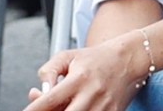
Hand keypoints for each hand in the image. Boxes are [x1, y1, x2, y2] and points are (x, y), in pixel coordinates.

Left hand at [23, 44, 142, 110]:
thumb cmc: (94, 58)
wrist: (128, 58)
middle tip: (46, 109)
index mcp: (79, 78)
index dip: (35, 108)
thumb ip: (48, 71)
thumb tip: (37, 94)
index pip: (50, 99)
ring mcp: (103, 105)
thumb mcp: (68, 56)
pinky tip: (77, 106)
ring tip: (66, 104)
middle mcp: (92, 93)